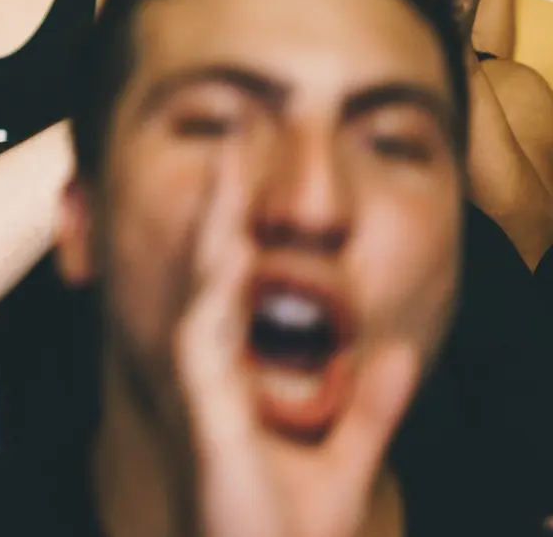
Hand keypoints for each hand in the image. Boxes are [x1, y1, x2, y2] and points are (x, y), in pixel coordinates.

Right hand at [178, 146, 418, 536]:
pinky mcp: (205, 420)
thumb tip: (402, 355)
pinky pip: (203, 344)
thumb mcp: (347, 462)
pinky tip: (225, 255)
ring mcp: (205, 397)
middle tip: (234, 142)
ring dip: (213, 233)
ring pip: (202, 295)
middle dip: (222, 208)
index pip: (238, 291)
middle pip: (212, 276)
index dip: (243, 229)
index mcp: (242, 385)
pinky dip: (212, 295)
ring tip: (227, 175)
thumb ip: (373, 411)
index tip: (255, 170)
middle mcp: (215, 383)